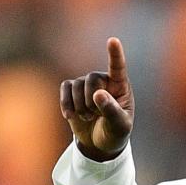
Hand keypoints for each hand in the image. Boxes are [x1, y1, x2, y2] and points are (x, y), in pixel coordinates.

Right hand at [59, 37, 133, 160]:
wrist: (99, 144)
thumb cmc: (115, 133)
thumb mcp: (119, 126)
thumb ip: (112, 111)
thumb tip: (98, 95)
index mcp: (120, 86)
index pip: (118, 67)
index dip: (115, 54)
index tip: (113, 40)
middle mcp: (103, 80)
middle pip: (91, 79)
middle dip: (91, 101)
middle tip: (96, 116)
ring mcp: (86, 84)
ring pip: (76, 84)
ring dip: (80, 106)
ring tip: (88, 118)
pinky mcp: (72, 90)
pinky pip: (65, 88)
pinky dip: (66, 104)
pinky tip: (70, 116)